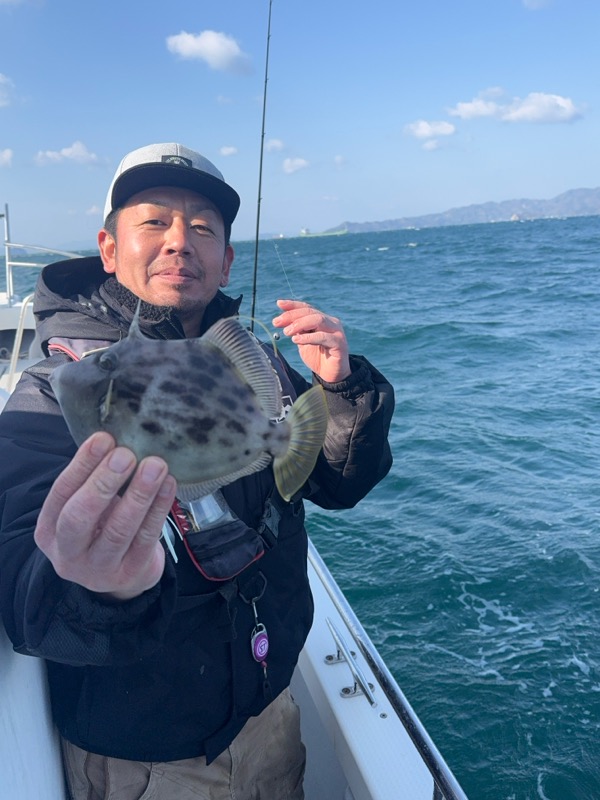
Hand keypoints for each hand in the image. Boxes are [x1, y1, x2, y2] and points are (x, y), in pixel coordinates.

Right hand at [34, 432, 176, 600]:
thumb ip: (93, 478)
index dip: (82, 465)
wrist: (123, 577)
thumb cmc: (102, 528)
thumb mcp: (87, 507)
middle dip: (103, 482)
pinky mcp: (130, 574)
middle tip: (126, 454)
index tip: (104, 438)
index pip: (61, 493)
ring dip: (139, 494)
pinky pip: (147, 538)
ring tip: (156, 466)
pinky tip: (169, 485)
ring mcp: (98, 569)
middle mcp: (68, 553)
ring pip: (118, 531)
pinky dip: (159, 509)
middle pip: (80, 517)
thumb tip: (115, 436)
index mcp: (50, 530)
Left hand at [273, 299, 350, 382]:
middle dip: (292, 316)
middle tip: (277, 322)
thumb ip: (297, 332)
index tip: (279, 303)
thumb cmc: (317, 358)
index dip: (293, 305)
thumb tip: (283, 322)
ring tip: (286, 332)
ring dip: (299, 324)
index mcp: (321, 320)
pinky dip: (308, 337)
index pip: (306, 308)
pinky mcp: (339, 343)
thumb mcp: (302, 343)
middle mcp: (330, 322)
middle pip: (310, 312)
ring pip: (317, 320)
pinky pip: (323, 337)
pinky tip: (296, 340)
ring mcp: (336, 331)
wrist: (330, 376)